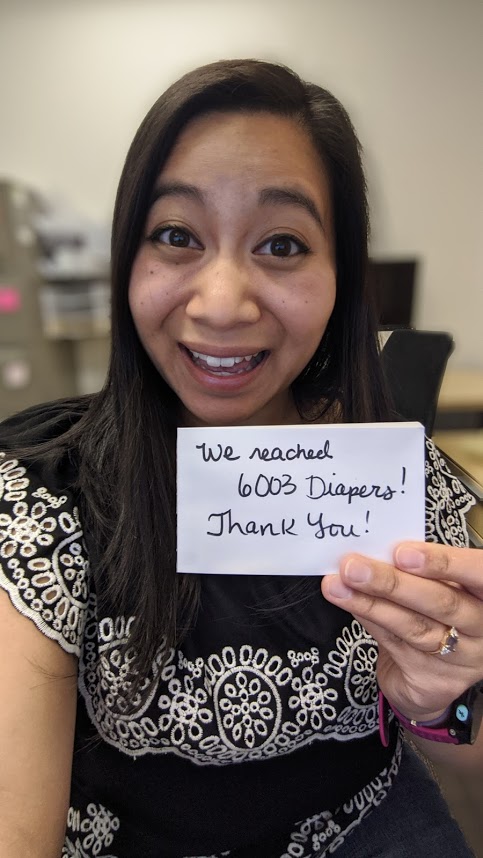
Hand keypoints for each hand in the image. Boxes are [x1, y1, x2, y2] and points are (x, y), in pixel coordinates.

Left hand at [321, 541, 482, 721]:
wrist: (434, 672)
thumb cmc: (437, 611)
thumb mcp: (439, 584)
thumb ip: (418, 569)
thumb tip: (373, 549)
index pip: (476, 574)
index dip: (443, 563)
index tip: (403, 552)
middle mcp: (482, 628)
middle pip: (440, 602)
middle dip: (391, 582)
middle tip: (353, 567)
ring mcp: (462, 659)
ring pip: (413, 627)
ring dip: (371, 603)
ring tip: (339, 585)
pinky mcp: (436, 681)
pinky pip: (396, 645)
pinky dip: (369, 621)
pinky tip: (349, 604)